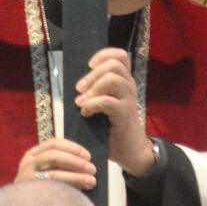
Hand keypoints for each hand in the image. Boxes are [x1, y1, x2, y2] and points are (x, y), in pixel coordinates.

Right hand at [15, 137, 96, 189]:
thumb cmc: (37, 187)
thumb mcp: (41, 170)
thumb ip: (58, 164)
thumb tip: (85, 165)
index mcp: (32, 154)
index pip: (54, 143)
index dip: (72, 148)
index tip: (87, 156)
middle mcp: (28, 164)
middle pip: (54, 156)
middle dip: (76, 162)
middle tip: (92, 169)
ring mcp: (27, 179)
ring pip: (54, 174)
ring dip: (76, 176)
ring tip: (91, 181)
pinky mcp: (30, 194)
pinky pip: (52, 190)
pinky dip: (67, 189)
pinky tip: (78, 194)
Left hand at [75, 47, 155, 176]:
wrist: (130, 150)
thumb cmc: (113, 126)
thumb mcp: (105, 103)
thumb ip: (96, 90)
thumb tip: (76, 83)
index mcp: (124, 81)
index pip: (120, 56)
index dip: (104, 55)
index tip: (89, 64)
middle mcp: (129, 86)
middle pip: (114, 64)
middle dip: (93, 74)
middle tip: (79, 88)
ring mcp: (129, 99)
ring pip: (112, 79)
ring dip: (92, 88)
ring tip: (81, 101)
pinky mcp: (125, 114)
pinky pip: (107, 101)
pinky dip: (92, 104)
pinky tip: (85, 112)